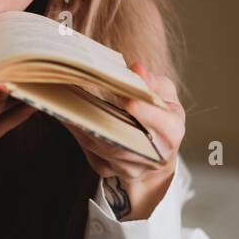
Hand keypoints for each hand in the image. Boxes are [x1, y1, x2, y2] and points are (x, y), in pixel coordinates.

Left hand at [61, 63, 185, 219]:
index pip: (161, 123)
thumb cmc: (161, 118)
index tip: (128, 98)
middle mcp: (152, 156)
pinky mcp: (108, 170)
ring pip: (103, 147)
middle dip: (106, 120)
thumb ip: (153, 82)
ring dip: (85, 126)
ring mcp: (129, 167)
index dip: (144, 111)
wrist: (155, 156)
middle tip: (86, 98)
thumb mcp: (166, 96)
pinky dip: (78, 133)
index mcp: (171, 133)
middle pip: (126, 140)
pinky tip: (67, 116)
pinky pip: (89, 152)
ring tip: (70, 104)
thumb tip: (137, 69)